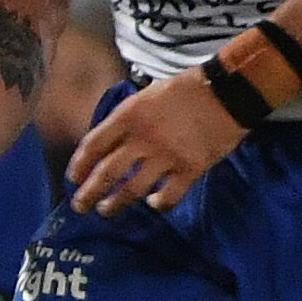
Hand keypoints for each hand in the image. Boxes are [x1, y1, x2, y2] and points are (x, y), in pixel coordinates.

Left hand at [66, 67, 242, 216]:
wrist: (228, 92)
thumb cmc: (185, 90)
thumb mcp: (145, 96)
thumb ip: (125, 120)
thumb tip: (106, 143)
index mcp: (128, 116)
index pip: (93, 145)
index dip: (79, 165)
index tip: (74, 178)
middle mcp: (142, 139)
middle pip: (106, 173)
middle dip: (88, 194)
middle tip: (79, 206)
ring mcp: (166, 156)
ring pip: (132, 190)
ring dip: (115, 204)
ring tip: (106, 210)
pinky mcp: (190, 169)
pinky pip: (168, 196)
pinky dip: (158, 204)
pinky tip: (153, 203)